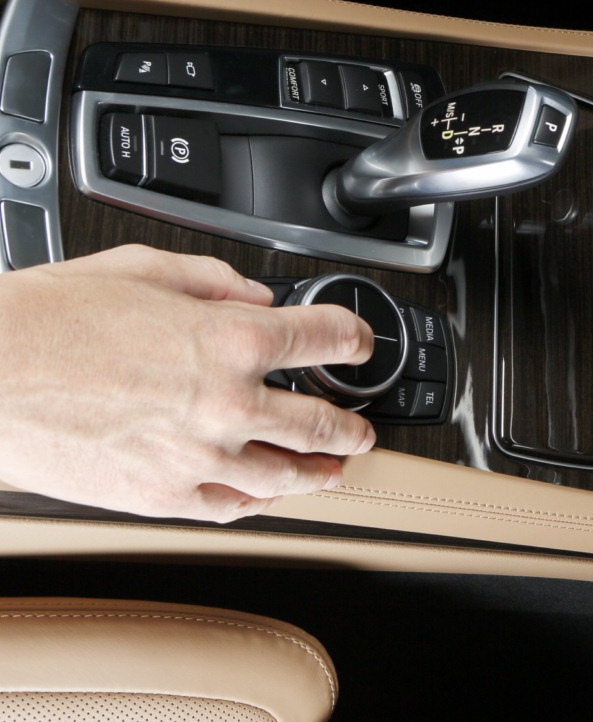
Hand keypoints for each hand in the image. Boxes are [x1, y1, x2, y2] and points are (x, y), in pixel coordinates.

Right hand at [0, 245, 376, 521]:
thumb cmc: (48, 320)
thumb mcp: (143, 267)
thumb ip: (216, 281)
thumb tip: (257, 297)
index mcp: (231, 338)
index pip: (327, 339)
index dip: (355, 339)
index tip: (360, 345)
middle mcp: (227, 402)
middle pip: (320, 421)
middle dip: (350, 424)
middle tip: (361, 427)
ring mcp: (198, 455)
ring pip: (285, 474)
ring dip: (319, 471)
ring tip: (333, 469)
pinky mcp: (160, 495)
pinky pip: (228, 507)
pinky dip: (256, 502)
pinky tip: (265, 496)